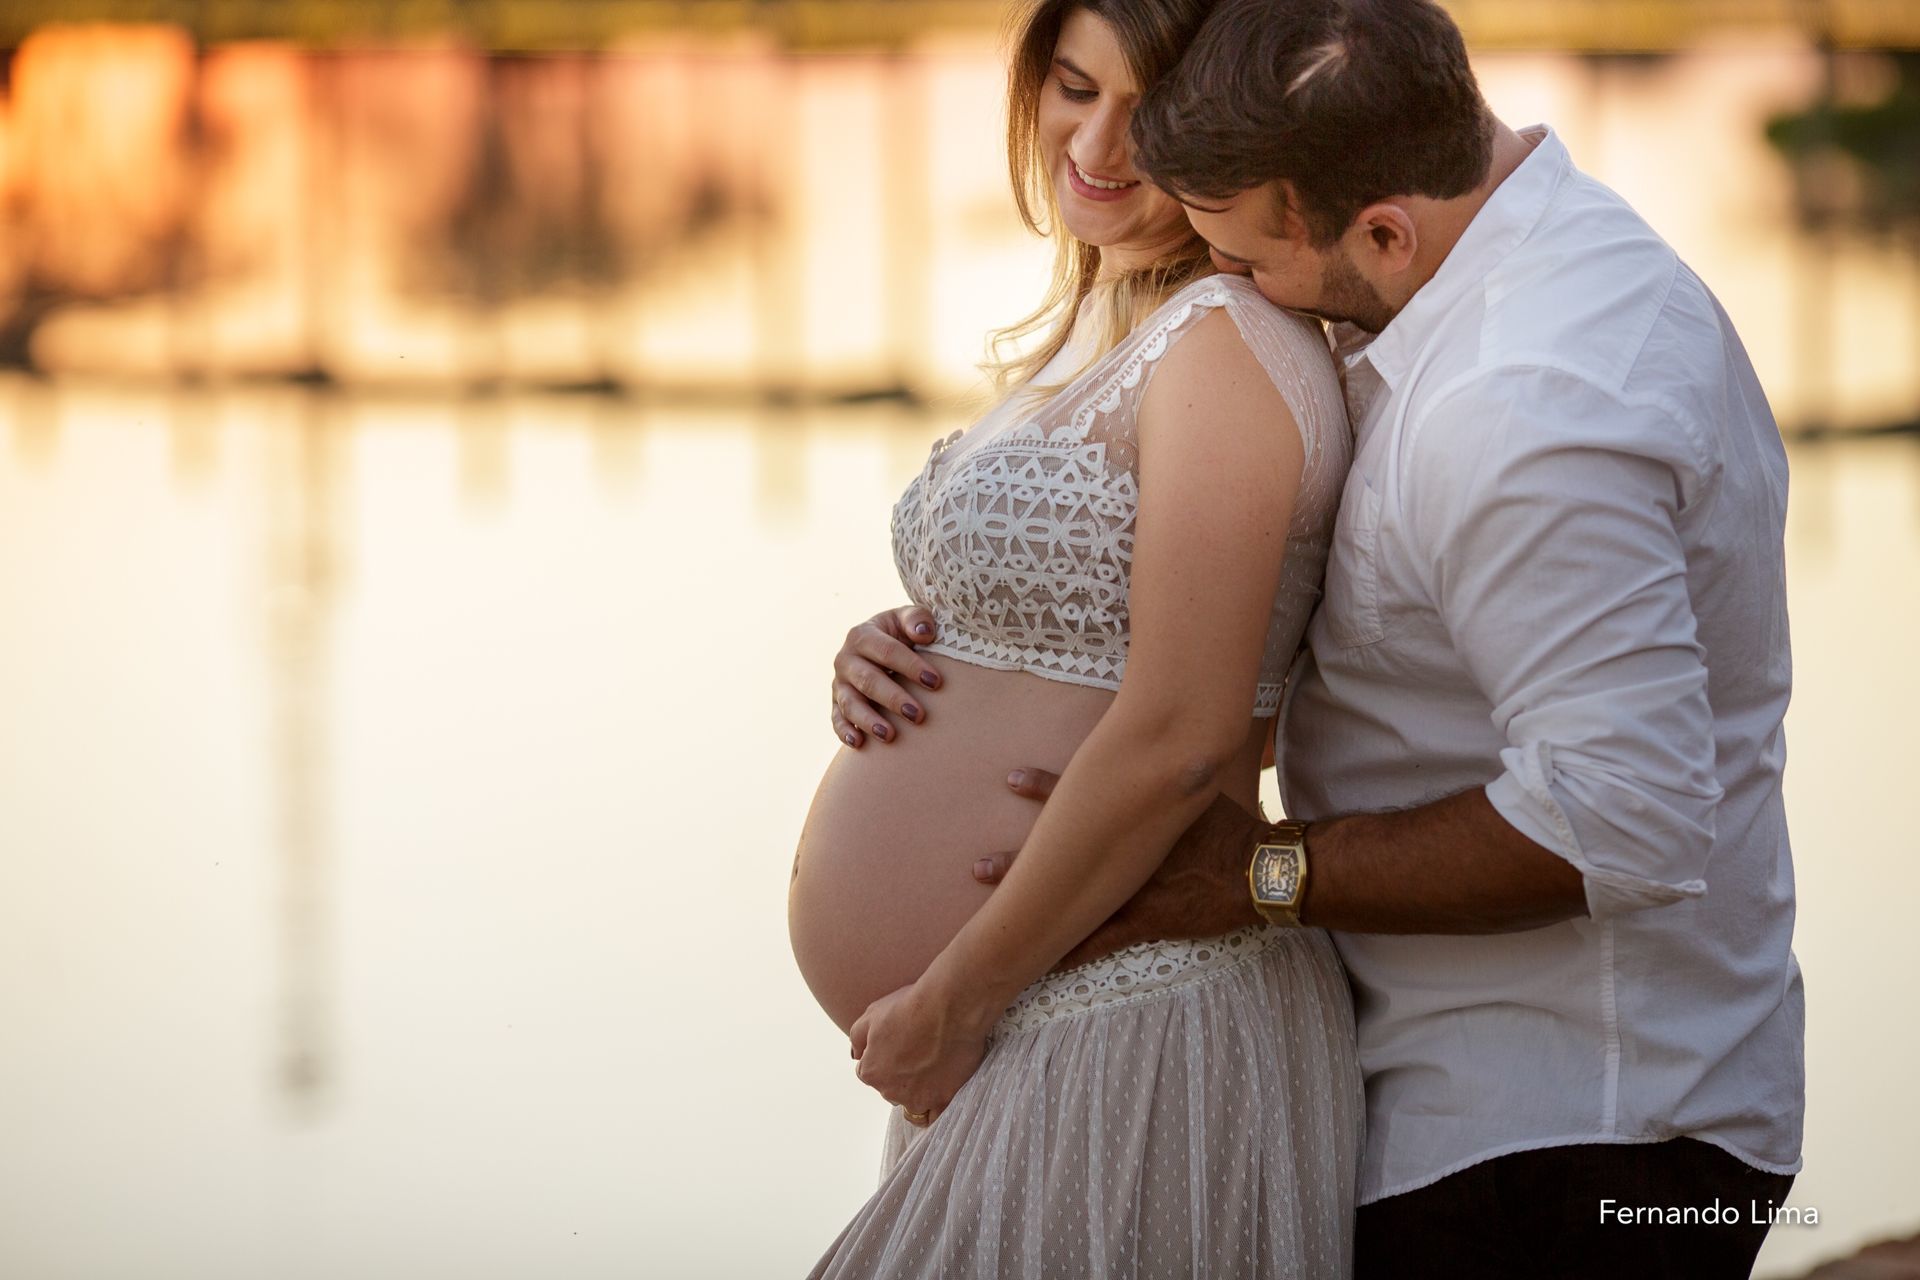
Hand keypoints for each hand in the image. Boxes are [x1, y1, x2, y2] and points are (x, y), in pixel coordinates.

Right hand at [830, 606, 943, 748]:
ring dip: (869, 720)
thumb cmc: (899, 635)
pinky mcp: (836, 703)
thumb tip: (924, 633)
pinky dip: (844, 731)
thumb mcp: (906, 620)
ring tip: (889, 736)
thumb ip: (917, 619)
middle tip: (918, 716)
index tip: (935, 682)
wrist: (876, 649)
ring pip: (850, 703)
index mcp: (862, 635)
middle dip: (893, 698)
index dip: (910, 666)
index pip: (886, 651)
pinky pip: (836, 719)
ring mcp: (839, 683)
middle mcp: (845, 659)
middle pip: (868, 680)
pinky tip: (859, 743)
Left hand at [849, 980, 992, 1126]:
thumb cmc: (910, 1007)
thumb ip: (857, 1038)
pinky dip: (934, 1107)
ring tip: (934, 1065)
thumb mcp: (871, 1014)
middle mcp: (890, 1091)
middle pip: (891, 1087)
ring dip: (918, 1089)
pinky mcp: (944, 1100)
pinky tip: (940, 1090)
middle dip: (900, 1073)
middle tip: (918, 1049)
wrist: (950, 1008)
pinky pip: (934, 1116)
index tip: (898, 1043)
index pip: (869, 1072)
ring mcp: (918, 1099)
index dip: (883, 1056)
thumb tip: (857, 1055)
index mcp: (871, 1072)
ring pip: (913, 1101)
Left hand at [975, 768, 1267, 969]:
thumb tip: (1169, 736)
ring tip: (994, 919)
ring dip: (1031, 909)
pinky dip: (1072, 953)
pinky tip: (1042, 966)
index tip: (1011, 778)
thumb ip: (1173, 772)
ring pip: (1069, 901)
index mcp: (1136, 814)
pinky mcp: (1146, 920)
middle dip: (1016, 863)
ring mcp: (1131, 889)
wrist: (1262, 870)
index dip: (1043, 786)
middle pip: (1058, 857)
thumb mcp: (1200, 790)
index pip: (1080, 794)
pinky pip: (1101, 942)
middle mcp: (1124, 851)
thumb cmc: (1234, 828)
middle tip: (977, 868)